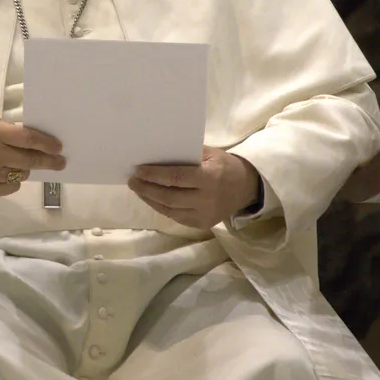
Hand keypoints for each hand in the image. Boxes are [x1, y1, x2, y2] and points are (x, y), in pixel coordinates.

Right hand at [0, 116, 66, 196]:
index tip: (59, 147)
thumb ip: (13, 131)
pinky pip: (13, 186)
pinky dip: (14, 180)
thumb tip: (41, 142)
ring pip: (23, 174)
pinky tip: (6, 172)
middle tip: (60, 162)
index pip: (27, 139)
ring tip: (17, 162)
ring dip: (26, 169)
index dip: (45, 144)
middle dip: (48, 161)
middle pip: (29, 160)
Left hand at [128, 146, 259, 228]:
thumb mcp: (210, 154)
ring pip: (170, 210)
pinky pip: (176, 217)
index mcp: (209, 178)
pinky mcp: (202, 225)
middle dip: (147, 189)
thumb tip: (157, 154)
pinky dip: (162, 208)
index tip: (138, 170)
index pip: (176, 177)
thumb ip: (187, 155)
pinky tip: (152, 199)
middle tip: (132, 181)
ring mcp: (204, 215)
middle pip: (169, 197)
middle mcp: (206, 199)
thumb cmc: (225, 166)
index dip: (154, 175)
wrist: (247, 188)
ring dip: (150, 200)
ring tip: (138, 189)